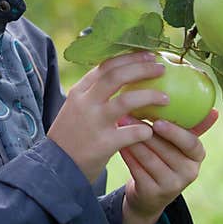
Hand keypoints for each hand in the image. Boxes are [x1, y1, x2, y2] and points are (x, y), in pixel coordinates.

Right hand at [46, 51, 168, 183]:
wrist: (56, 167)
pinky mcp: (103, 144)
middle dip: (142, 69)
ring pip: (127, 100)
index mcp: (79, 92)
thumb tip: (123, 77)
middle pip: (117, 76)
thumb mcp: (75, 108)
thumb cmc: (70, 136)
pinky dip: (144, 130)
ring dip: (150, 96)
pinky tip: (151, 131)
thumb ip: (94, 94)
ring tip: (166, 98)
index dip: (129, 58)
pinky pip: (131, 132)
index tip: (148, 56)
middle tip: (161, 69)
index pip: (106, 66)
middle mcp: (85, 103)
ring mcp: (94, 123)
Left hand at [118, 109, 217, 223]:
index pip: (191, 143)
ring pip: (149, 158)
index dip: (175, 133)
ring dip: (133, 140)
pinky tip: (118, 142)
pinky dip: (127, 154)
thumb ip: (193, 126)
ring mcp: (171, 186)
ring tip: (119, 124)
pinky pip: (137, 169)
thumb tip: (215, 111)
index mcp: (198, 157)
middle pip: (166, 150)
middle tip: (127, 114)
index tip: (158, 122)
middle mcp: (189, 173)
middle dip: (145, 131)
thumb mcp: (181, 145)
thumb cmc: (166, 158)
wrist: (151, 194)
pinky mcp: (153, 193)